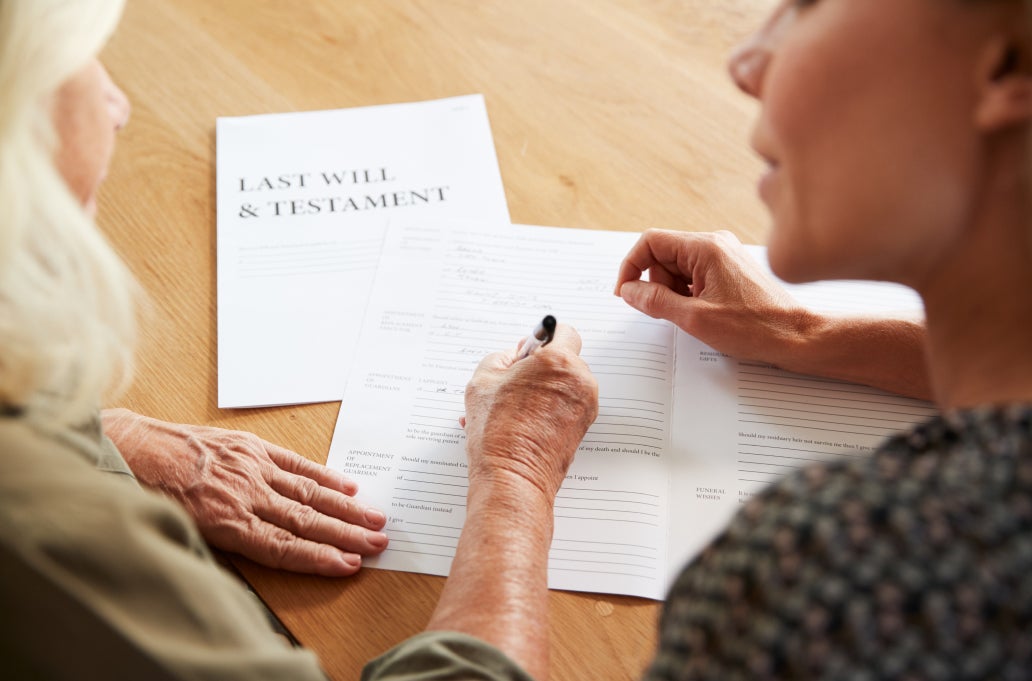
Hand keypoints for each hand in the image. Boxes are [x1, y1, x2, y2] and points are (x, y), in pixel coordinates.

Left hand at [101, 408, 387, 576]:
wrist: (126, 447)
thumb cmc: (146, 493)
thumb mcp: (177, 529)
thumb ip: (222, 543)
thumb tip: (262, 555)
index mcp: (224, 521)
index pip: (284, 546)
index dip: (320, 557)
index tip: (350, 565)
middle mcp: (244, 495)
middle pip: (305, 520)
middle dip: (346, 535)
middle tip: (379, 543)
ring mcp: (251, 468)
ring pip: (307, 493)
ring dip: (345, 508)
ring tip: (375, 519)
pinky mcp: (249, 447)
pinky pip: (294, 464)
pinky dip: (323, 475)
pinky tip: (346, 486)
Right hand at [461, 325, 598, 500]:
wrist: (512, 478)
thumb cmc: (497, 432)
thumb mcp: (483, 379)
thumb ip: (503, 356)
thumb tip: (518, 353)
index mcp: (559, 361)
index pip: (564, 331)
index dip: (545, 336)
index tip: (530, 348)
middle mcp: (580, 381)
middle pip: (565, 359)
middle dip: (542, 366)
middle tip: (514, 381)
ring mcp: (586, 405)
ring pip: (566, 384)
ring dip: (544, 388)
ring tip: (511, 406)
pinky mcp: (584, 426)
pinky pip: (568, 405)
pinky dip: (549, 407)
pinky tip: (521, 420)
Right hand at [615, 229, 812, 364]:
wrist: (796, 336)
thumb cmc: (756, 327)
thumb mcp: (695, 318)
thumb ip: (655, 301)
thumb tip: (629, 291)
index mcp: (706, 247)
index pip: (651, 241)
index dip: (631, 266)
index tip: (625, 292)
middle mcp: (715, 244)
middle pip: (663, 255)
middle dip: (657, 284)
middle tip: (670, 311)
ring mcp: (723, 255)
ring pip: (677, 267)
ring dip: (673, 292)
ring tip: (694, 314)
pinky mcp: (729, 269)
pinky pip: (694, 275)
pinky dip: (688, 294)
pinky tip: (704, 312)